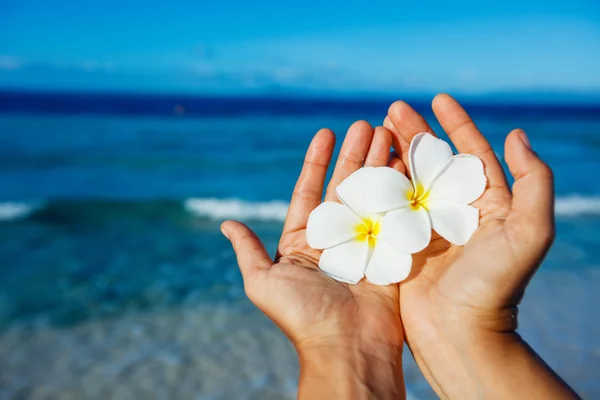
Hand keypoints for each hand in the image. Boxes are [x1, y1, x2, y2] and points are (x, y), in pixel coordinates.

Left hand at [221, 122, 405, 398]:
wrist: (346, 346)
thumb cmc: (301, 316)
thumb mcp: (263, 282)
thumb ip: (248, 250)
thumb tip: (225, 222)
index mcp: (304, 240)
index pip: (310, 190)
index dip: (317, 161)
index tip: (326, 131)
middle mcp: (336, 236)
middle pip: (345, 185)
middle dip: (355, 154)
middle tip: (365, 123)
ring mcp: (367, 241)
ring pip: (372, 192)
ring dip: (379, 162)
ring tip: (387, 130)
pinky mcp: (393, 250)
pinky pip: (397, 212)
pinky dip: (401, 186)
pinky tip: (406, 160)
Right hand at [384, 94, 577, 398]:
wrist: (459, 333)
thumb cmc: (496, 285)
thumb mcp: (531, 232)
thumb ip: (535, 181)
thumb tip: (516, 134)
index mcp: (487, 203)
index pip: (471, 152)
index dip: (456, 123)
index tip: (438, 98)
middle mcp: (456, 210)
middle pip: (433, 160)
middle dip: (414, 131)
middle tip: (392, 108)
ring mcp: (426, 226)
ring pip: (407, 178)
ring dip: (392, 152)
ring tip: (373, 128)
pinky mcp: (401, 242)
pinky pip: (386, 205)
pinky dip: (376, 182)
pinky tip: (363, 164)